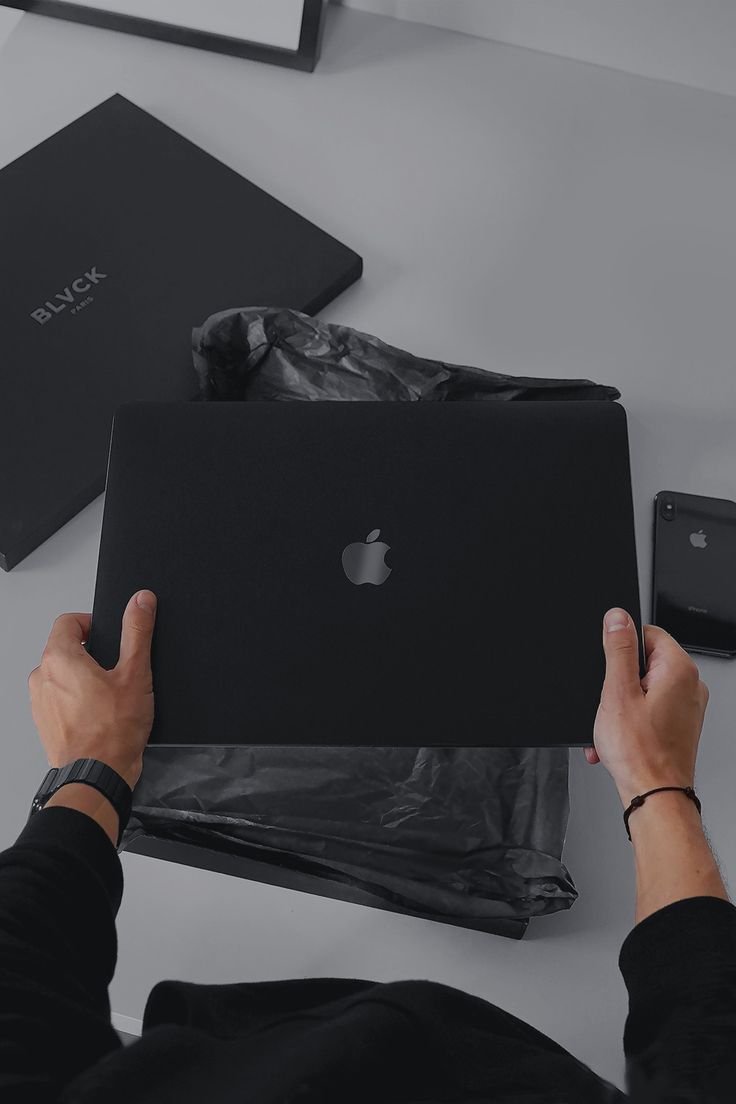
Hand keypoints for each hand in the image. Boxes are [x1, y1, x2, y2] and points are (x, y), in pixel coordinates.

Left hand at [28, 591, 156, 788]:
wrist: (97, 775)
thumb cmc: (112, 731)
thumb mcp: (135, 674)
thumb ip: (137, 632)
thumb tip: (141, 601)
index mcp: (60, 658)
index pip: (68, 622)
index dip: (91, 623)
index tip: (108, 635)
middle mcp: (42, 677)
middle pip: (65, 648)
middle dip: (90, 653)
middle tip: (115, 669)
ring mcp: (40, 702)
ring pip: (61, 675)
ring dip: (82, 678)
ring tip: (109, 696)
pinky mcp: (45, 722)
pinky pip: (59, 699)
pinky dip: (76, 700)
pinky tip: (99, 713)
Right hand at [586, 607, 708, 805]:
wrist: (655, 795)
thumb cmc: (640, 753)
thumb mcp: (617, 692)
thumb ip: (618, 649)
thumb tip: (618, 617)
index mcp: (679, 669)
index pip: (647, 634)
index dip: (620, 650)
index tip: (610, 669)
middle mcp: (690, 685)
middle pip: (644, 663)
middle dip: (617, 683)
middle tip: (610, 704)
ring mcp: (687, 706)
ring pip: (643, 690)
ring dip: (620, 706)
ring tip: (613, 727)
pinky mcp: (680, 724)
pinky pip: (650, 710)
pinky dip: (631, 721)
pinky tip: (619, 738)